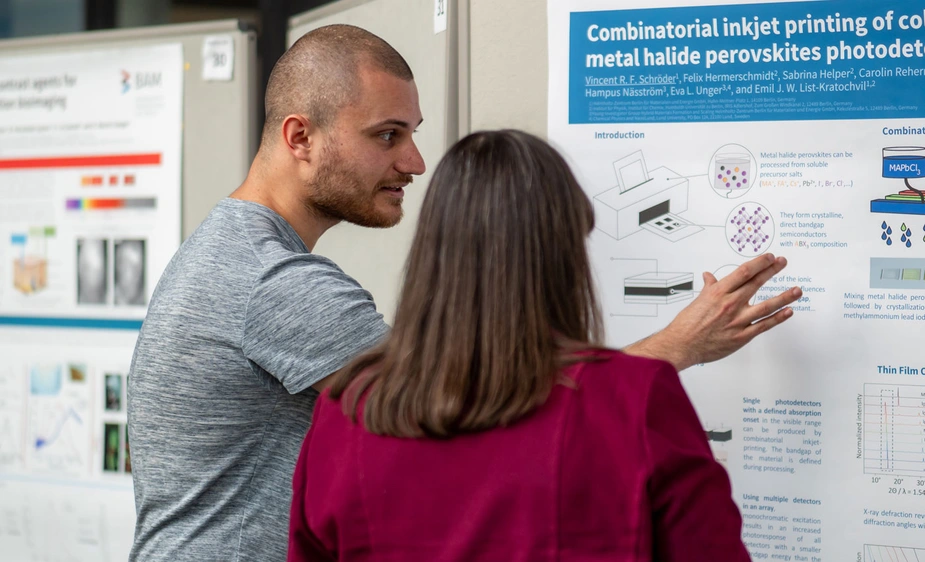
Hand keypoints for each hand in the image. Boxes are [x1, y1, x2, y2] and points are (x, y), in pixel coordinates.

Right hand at [623, 254, 801, 370]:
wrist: (682, 345)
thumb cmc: (687, 324)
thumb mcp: (698, 300)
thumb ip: (709, 287)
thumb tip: (709, 277)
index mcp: (718, 293)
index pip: (743, 272)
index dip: (759, 263)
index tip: (769, 258)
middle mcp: (730, 304)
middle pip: (756, 283)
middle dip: (772, 271)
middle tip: (783, 263)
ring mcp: (737, 321)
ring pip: (766, 306)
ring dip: (784, 297)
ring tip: (797, 290)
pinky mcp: (741, 336)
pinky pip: (764, 325)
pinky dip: (777, 318)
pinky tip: (788, 312)